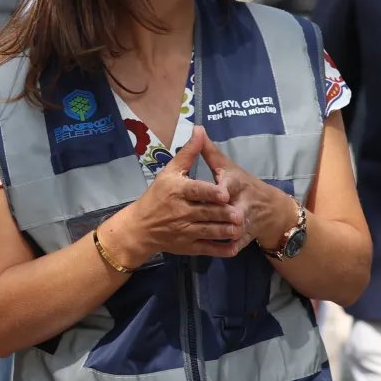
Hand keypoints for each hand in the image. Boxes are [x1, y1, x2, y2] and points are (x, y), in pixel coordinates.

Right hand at [101, 127, 242, 262]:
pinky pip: (206, 248)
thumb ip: (187, 153)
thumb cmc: (156, 196)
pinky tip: (233, 247)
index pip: (196, 191)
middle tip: (240, 214)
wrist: (140, 228)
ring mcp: (185, 231)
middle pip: (206, 212)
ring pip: (209, 231)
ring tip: (239, 228)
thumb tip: (199, 131)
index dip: (210, 193)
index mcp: (178, 191)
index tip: (224, 194)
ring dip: (225, 231)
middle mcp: (181, 212)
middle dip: (223, 214)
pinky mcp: (188, 246)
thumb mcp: (169, 172)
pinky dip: (220, 249)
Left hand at [200, 141, 299, 255]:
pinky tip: (222, 250)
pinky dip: (233, 246)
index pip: (230, 184)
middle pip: (234, 207)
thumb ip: (210, 152)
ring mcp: (248, 219)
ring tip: (213, 235)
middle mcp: (244, 201)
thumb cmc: (244, 184)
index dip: (223, 189)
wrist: (273, 209)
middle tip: (214, 217)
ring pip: (237, 226)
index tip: (219, 193)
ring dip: (228, 231)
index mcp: (237, 183)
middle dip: (226, 213)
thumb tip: (196, 128)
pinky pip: (240, 242)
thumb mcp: (228, 167)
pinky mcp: (249, 234)